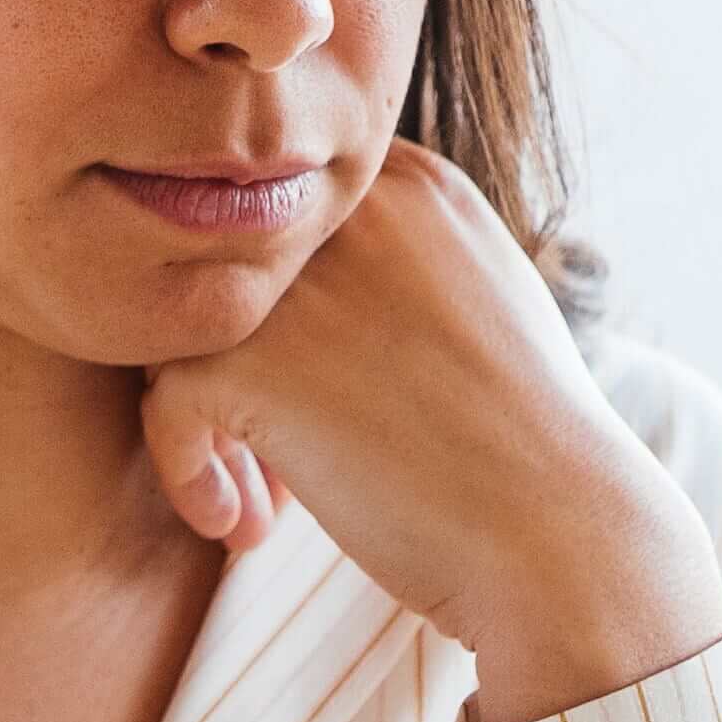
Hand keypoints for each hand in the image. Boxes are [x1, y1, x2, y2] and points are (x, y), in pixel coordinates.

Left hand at [134, 144, 721, 721]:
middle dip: (239, 371)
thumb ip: (397, 264)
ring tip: (264, 504)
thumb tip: (299, 289)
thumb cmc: (526, 449)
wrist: (558, 538)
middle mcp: (348, 210)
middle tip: (279, 466)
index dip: (284, 316)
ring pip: (176, 330)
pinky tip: (244, 528)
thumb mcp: (484, 303)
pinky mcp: (249, 361)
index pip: (284, 222)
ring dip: (209, 424)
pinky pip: (163, 404)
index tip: (319, 400)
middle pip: (222, 270)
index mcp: (411, 183)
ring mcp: (296, 282)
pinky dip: (189, 475)